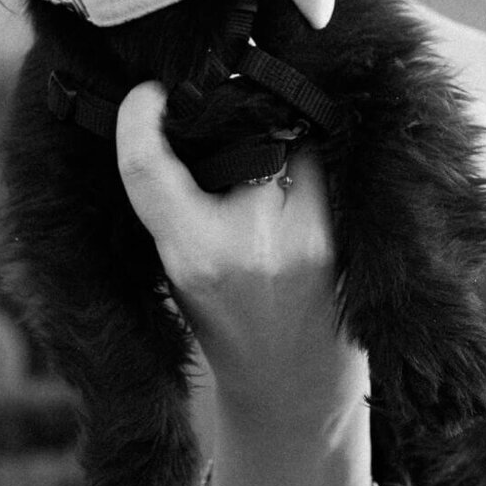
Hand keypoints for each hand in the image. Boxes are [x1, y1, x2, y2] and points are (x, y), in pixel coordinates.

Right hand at [116, 81, 364, 423]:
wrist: (297, 390)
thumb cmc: (228, 329)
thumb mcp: (178, 275)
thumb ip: (174, 207)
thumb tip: (174, 120)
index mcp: (192, 257)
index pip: (148, 165)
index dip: (139, 116)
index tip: (144, 94)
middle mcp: (252, 243)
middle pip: (231, 129)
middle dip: (221, 112)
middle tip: (216, 112)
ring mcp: (309, 234)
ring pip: (287, 134)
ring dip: (273, 128)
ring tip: (264, 144)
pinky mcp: (347, 231)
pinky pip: (322, 160)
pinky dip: (307, 153)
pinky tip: (299, 164)